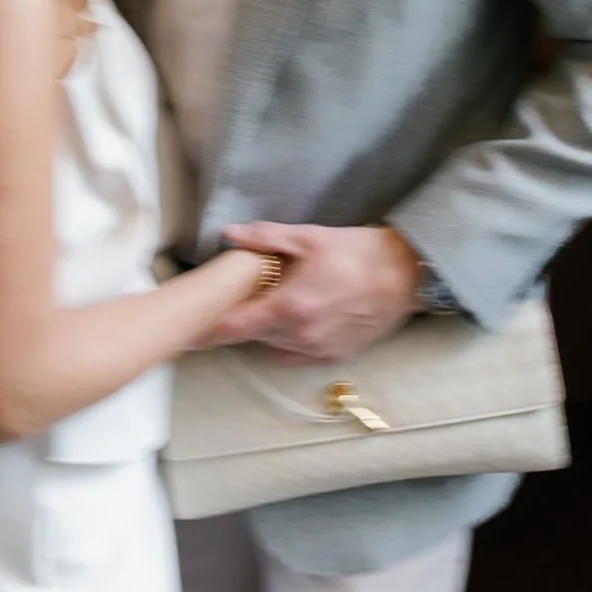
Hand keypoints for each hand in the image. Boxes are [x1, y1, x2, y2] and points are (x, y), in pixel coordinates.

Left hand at [201, 223, 419, 362]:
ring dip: (267, 329)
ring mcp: (319, 350)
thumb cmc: (358, 253)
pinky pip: (298, 355)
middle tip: (238, 298)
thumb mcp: (309, 237)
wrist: (406, 275)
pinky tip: (297, 316)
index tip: (186, 330)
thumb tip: (230, 234)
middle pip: (252, 336)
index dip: (206, 330)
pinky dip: (289, 340)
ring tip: (273, 301)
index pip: (233, 328)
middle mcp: (301, 336)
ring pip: (275, 346)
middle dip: (241, 320)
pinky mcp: (336, 356)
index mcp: (289, 307)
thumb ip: (265, 238)